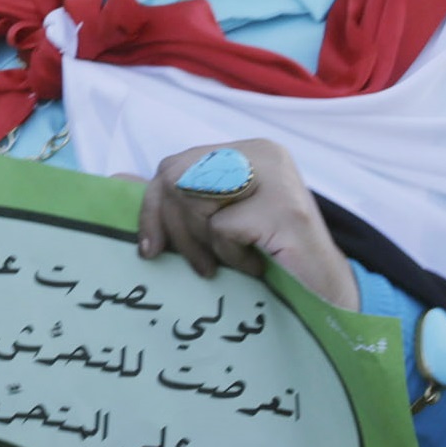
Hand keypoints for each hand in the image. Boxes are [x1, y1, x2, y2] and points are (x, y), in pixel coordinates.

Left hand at [132, 139, 357, 311]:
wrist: (329, 296)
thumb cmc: (271, 259)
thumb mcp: (216, 223)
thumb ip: (175, 200)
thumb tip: (116, 179)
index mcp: (247, 150)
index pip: (173, 165)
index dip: (153, 209)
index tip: (151, 249)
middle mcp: (263, 152)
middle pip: (176, 177)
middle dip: (175, 227)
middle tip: (200, 263)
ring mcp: (277, 177)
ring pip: (194, 197)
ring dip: (204, 244)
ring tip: (231, 263)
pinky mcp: (284, 208)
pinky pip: (222, 227)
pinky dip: (232, 256)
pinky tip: (257, 266)